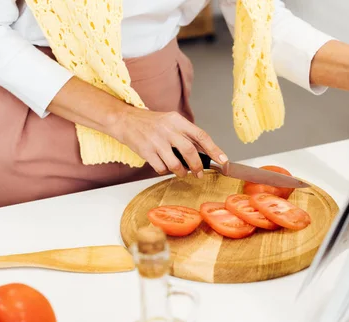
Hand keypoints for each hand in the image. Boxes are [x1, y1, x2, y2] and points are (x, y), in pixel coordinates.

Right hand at [111, 107, 227, 177]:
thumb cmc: (151, 123)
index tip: (223, 160)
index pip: (201, 135)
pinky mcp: (146, 151)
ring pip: (175, 164)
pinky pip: (161, 168)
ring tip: (181, 172)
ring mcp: (156, 141)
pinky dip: (165, 171)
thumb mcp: (170, 121)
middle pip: (190, 151)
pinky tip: (164, 166)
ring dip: (181, 172)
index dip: (214, 149)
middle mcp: (168, 129)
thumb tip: (206, 151)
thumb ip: (186, 135)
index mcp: (177, 120)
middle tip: (199, 174)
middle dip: (197, 166)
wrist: (125, 120)